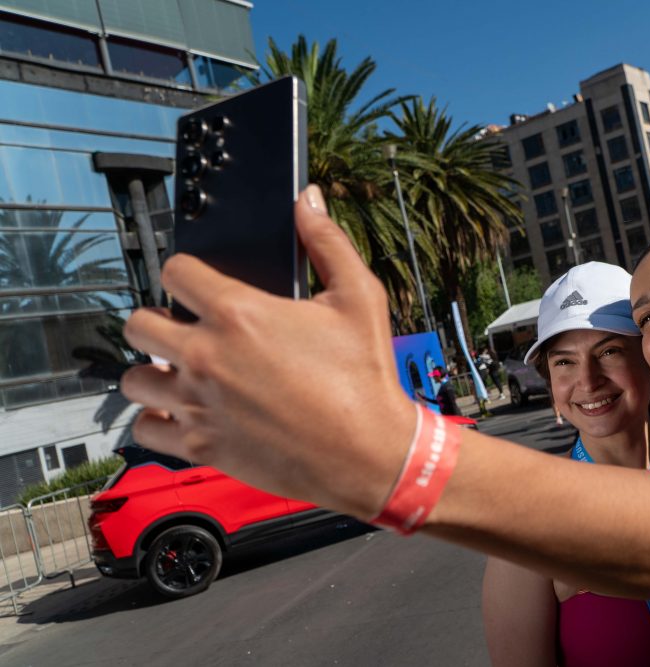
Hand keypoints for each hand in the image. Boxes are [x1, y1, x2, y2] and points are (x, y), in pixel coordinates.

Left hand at [121, 185, 414, 516]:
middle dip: (159, 320)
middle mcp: (207, 357)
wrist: (370, 453)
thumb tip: (309, 202)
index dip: (186, 271)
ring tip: (182, 374)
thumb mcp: (359, 297)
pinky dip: (157, 422)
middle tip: (185, 329)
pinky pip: (145, 431)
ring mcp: (199, 404)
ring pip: (133, 380)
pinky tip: (184, 414)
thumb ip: (328, 243)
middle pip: (138, 324)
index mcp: (240, 314)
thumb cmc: (366, 380)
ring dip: (154, 372)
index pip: (174, 271)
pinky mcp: (201, 445)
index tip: (197, 283)